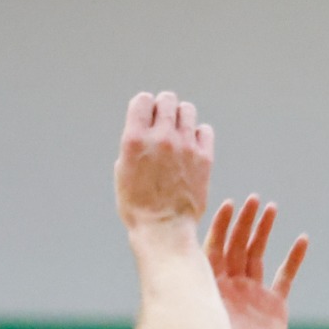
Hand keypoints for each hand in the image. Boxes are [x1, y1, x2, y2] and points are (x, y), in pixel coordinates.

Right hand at [116, 91, 214, 231]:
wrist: (163, 229)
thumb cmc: (138, 206)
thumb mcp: (122, 171)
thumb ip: (133, 145)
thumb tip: (143, 130)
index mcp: (135, 139)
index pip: (143, 99)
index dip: (145, 107)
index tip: (146, 119)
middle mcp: (160, 137)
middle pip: (167, 100)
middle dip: (164, 108)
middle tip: (164, 125)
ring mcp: (184, 146)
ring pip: (187, 110)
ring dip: (182, 118)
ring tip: (179, 134)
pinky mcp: (204, 158)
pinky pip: (205, 130)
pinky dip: (199, 134)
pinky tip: (192, 147)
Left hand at [205, 195, 307, 328]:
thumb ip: (192, 315)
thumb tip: (169, 305)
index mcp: (212, 289)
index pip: (214, 249)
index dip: (222, 227)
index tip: (228, 205)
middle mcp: (231, 287)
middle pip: (237, 246)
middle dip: (245, 222)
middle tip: (254, 200)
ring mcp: (252, 295)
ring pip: (258, 255)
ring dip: (264, 232)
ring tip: (272, 208)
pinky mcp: (273, 307)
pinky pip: (285, 278)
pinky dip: (293, 259)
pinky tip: (301, 240)